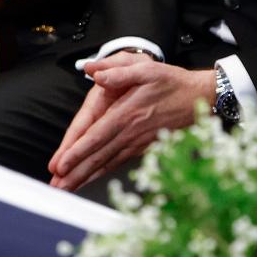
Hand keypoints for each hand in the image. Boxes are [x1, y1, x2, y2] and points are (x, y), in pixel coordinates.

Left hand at [48, 53, 216, 190]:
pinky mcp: (143, 147)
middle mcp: (130, 133)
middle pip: (98, 156)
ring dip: (86, 177)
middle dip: (75, 173)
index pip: (96, 136)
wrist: (200, 98)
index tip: (61, 165)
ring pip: (107, 163)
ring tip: (67, 188)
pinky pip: (118, 162)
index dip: (77, 152)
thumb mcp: (146, 69)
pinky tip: (91, 178)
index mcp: (127, 114)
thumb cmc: (172, 82)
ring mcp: (138, 143)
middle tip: (57, 186)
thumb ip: (117, 71)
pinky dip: (103, 172)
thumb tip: (94, 71)